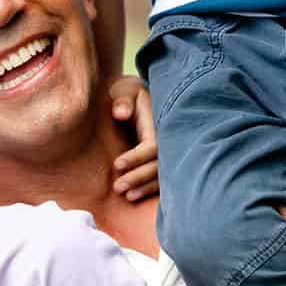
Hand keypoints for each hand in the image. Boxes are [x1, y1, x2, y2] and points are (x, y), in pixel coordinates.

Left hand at [109, 75, 158, 200]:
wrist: (137, 95)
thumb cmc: (128, 92)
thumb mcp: (124, 89)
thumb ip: (122, 99)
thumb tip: (120, 113)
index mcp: (158, 121)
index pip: (152, 146)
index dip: (136, 158)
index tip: (117, 164)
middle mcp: (166, 137)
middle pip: (159, 164)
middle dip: (139, 178)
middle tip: (118, 187)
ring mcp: (168, 149)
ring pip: (162, 174)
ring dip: (144, 187)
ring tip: (126, 195)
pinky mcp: (165, 158)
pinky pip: (163, 177)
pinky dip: (150, 188)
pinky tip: (135, 196)